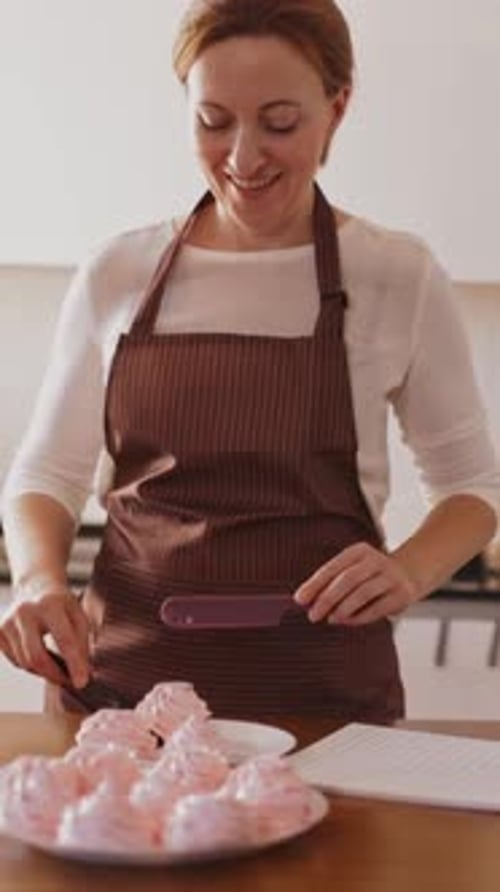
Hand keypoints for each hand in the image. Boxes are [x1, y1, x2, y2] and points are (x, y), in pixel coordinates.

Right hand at [0, 587, 89, 687]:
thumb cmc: (62, 605)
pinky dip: (31, 666)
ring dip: (45, 672)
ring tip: (59, 668)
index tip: (82, 683)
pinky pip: (16, 661)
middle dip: (55, 675)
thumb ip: (82, 642)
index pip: (64, 640)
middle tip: (69, 682)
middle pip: (37, 657)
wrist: (35, 587)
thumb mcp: (78, 616)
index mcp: (50, 604)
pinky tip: (42, 658)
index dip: (74, 664)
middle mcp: (25, 611)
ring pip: (25, 662)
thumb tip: (83, 673)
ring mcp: (7, 621)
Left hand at [294, 542, 418, 624]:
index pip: (333, 567)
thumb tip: (306, 600)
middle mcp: (376, 560)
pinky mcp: (402, 594)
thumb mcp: (353, 569)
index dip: (315, 583)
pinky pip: (378, 607)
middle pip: (347, 579)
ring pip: (363, 592)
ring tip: (331, 619)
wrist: (410, 573)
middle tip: (313, 615)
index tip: (300, 599)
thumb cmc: (371, 575)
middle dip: (327, 598)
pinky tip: (348, 621)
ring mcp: (391, 576)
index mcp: (359, 551)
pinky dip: (360, 617)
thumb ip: (332, 582)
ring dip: (343, 609)